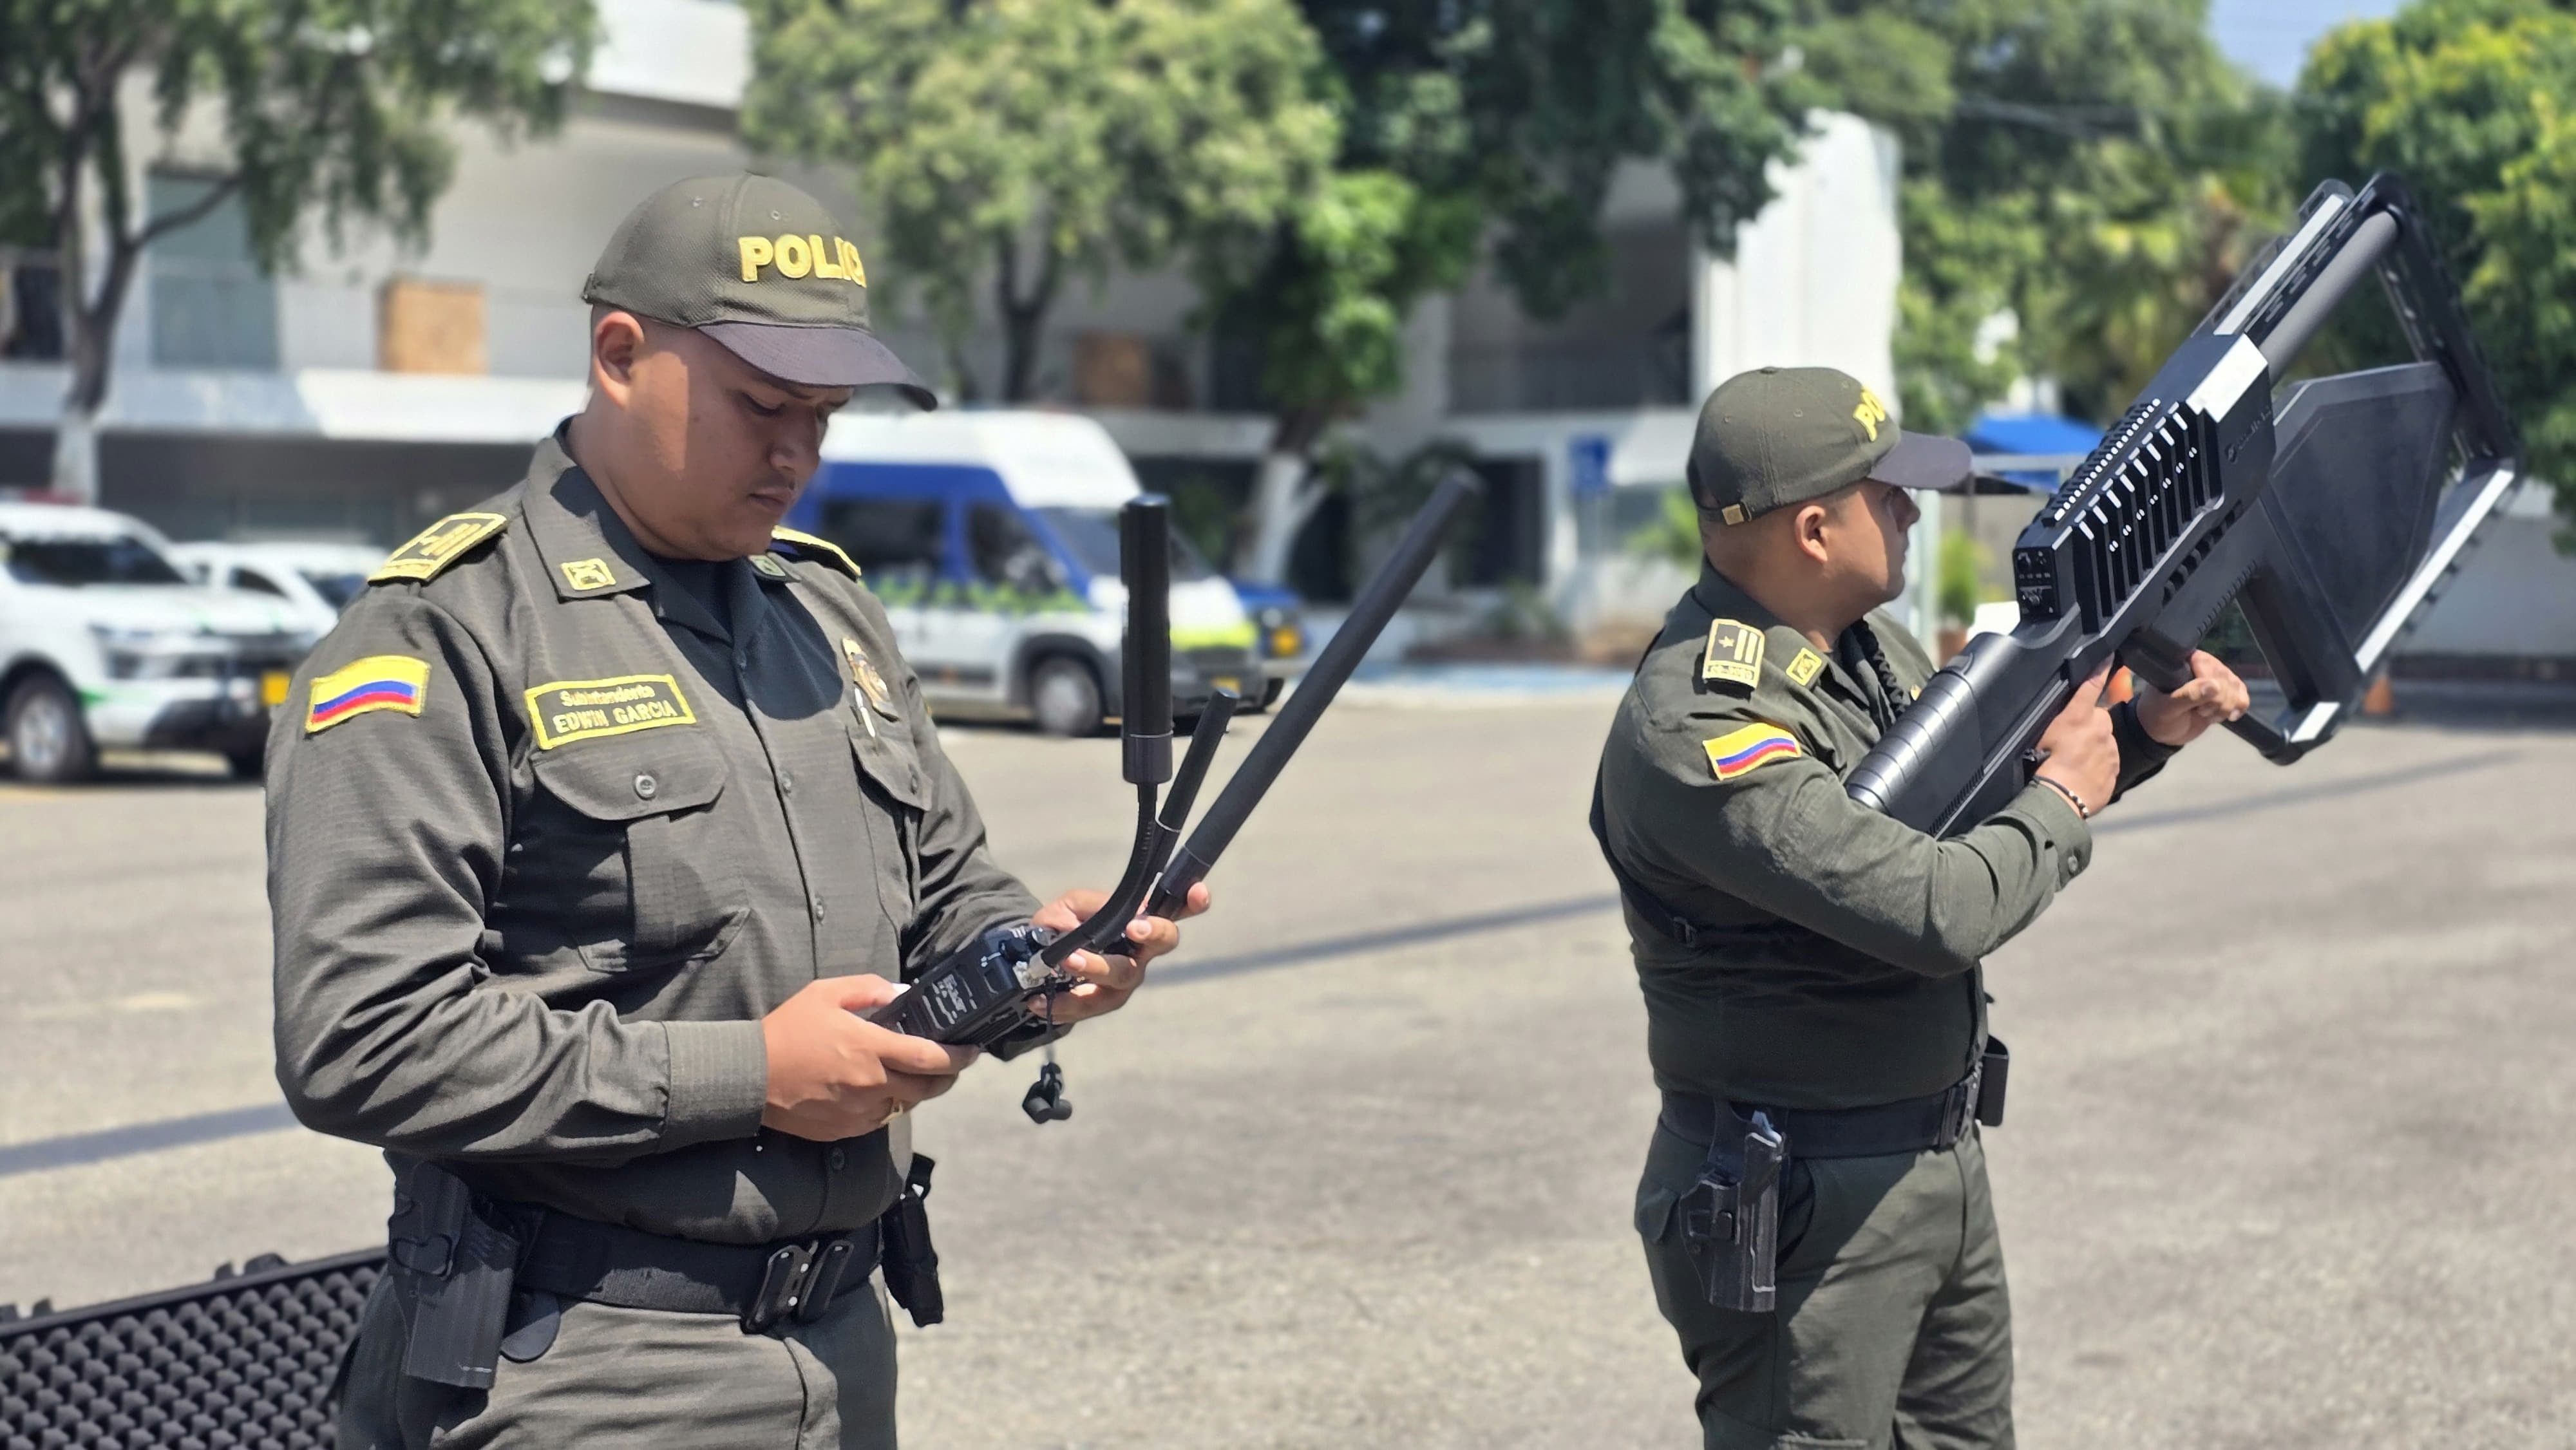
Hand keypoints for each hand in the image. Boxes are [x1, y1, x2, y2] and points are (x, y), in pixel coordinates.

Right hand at [759, 976, 978, 1141]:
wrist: (750, 1076)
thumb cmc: (787, 1031)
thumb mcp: (825, 994)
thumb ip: (867, 989)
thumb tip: (898, 993)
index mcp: (870, 1049)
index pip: (930, 1058)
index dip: (959, 1057)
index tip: (973, 1051)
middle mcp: (871, 1084)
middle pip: (928, 1089)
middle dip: (947, 1077)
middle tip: (951, 1066)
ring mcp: (859, 1111)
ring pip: (905, 1106)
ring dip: (915, 1092)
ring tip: (912, 1075)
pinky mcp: (845, 1130)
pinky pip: (879, 1120)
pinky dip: (887, 1106)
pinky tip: (879, 1091)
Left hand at [1027, 882, 1213, 1025]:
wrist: (1038, 957)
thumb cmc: (1065, 925)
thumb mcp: (1071, 905)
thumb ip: (1088, 907)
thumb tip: (1098, 920)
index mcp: (1140, 922)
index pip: (1175, 910)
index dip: (1193, 902)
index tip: (1197, 892)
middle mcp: (1141, 952)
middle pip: (1163, 943)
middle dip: (1154, 933)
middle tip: (1133, 927)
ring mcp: (1124, 981)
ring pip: (1123, 976)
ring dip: (1097, 967)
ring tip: (1067, 960)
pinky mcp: (1102, 1004)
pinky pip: (1088, 1006)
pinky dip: (1064, 1002)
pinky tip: (1041, 1000)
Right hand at [2034, 661, 2118, 817]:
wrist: (2060, 798)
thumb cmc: (2043, 764)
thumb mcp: (2041, 732)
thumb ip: (2055, 716)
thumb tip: (2060, 706)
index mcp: (2080, 714)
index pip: (2092, 683)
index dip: (2101, 667)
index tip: (2111, 654)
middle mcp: (2101, 727)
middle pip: (2097, 719)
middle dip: (2087, 726)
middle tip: (2068, 743)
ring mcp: (2111, 749)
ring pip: (2103, 741)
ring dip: (2092, 748)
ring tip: (2073, 764)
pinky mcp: (2115, 769)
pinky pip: (2107, 763)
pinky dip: (2097, 767)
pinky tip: (2081, 776)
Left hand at [2135, 650, 2250, 746]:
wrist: (2165, 732)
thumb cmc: (2159, 715)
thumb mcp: (2168, 708)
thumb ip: (2188, 696)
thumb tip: (2215, 685)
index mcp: (2185, 662)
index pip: (2208, 666)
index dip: (2208, 687)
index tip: (2196, 705)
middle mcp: (2205, 664)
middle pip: (2226, 680)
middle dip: (2216, 703)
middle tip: (2198, 711)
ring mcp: (2218, 678)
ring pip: (2237, 689)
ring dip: (2225, 708)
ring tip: (2206, 714)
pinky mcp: (2228, 691)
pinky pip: (2243, 696)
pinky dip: (2237, 709)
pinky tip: (2228, 717)